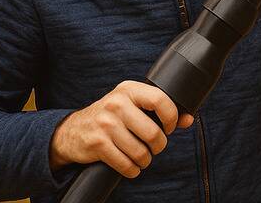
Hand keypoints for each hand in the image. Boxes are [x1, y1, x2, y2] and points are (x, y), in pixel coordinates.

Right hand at [49, 80, 193, 177]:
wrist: (71, 131)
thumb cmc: (110, 117)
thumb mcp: (132, 106)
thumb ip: (160, 110)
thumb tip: (188, 119)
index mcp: (129, 89)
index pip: (160, 100)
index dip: (171, 117)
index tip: (169, 127)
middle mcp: (116, 103)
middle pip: (152, 132)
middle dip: (159, 146)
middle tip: (155, 148)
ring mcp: (105, 124)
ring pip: (140, 151)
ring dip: (145, 160)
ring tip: (143, 158)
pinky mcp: (97, 143)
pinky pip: (125, 164)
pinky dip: (132, 170)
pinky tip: (132, 167)